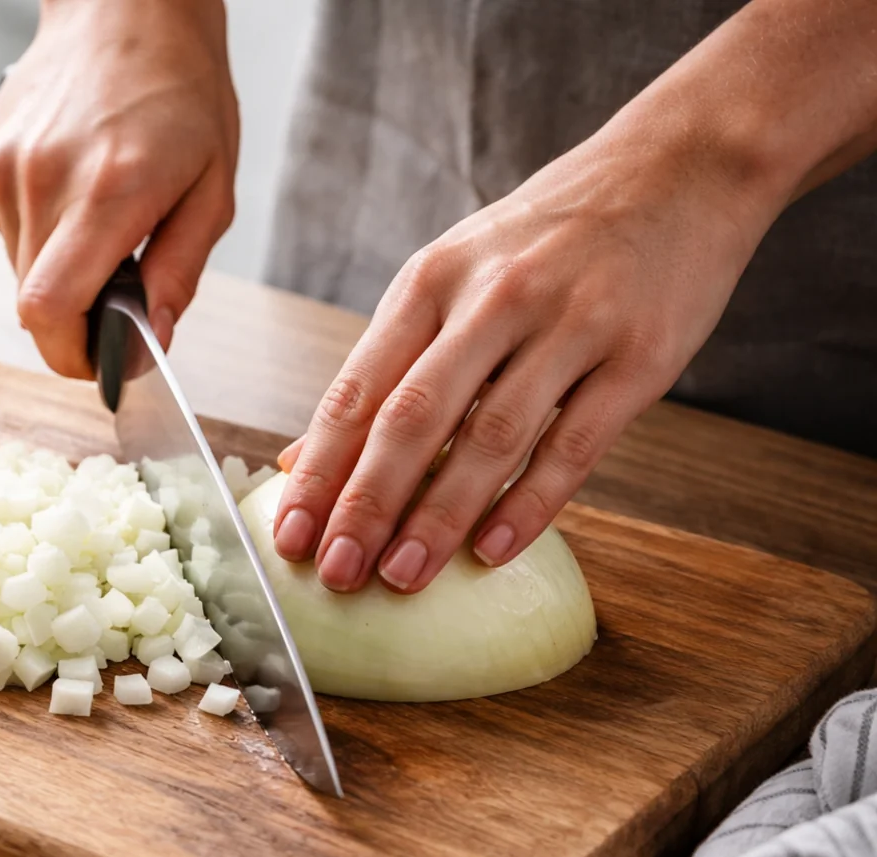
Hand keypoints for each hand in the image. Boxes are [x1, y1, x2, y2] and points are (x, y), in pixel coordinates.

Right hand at [0, 0, 238, 376]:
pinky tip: (74, 191)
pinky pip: (9, 233)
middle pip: (32, 305)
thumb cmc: (180, 90)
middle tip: (119, 295)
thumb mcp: (212, 189)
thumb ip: (178, 272)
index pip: (50, 310)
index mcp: (107, 191)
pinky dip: (41, 236)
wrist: (125, 7)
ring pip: (19, 272)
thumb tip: (152, 339)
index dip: (71, 356)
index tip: (102, 362)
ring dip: (60, 274)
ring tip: (102, 223)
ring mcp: (5, 170)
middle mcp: (44, 180)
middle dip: (76, 321)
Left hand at [273, 118, 783, 593]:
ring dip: (440, 516)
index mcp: (430, 282)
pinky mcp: (639, 357)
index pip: (357, 390)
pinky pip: (575, 444)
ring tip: (402, 576)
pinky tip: (492, 551)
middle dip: (367, 503)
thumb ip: (384, 367)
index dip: (320, 470)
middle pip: (412, 417)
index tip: (289, 535)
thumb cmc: (545, 238)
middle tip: (338, 572)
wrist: (680, 167)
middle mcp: (492, 300)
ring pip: (491, 437)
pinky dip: (530, 503)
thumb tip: (302, 459)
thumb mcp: (450, 278)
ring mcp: (570, 326)